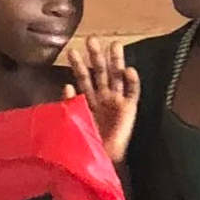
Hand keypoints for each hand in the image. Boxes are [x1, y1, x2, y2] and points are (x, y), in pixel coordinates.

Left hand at [63, 36, 139, 164]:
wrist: (100, 160)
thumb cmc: (85, 144)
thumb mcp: (72, 121)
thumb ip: (70, 104)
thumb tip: (66, 85)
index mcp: (88, 100)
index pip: (83, 79)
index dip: (78, 65)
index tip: (72, 50)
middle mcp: (103, 98)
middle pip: (101, 72)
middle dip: (96, 56)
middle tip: (91, 39)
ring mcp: (117, 102)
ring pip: (117, 76)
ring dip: (116, 61)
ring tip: (114, 44)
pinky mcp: (130, 109)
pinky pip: (133, 92)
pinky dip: (132, 81)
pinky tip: (129, 70)